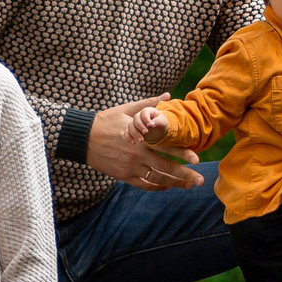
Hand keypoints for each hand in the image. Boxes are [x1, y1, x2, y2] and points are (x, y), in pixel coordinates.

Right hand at [87, 99, 201, 190]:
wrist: (82, 138)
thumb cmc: (105, 121)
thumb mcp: (126, 110)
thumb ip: (148, 105)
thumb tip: (168, 95)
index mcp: (141, 138)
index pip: (166, 147)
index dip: (183, 154)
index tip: (197, 159)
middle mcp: (137, 155)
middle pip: (166, 169)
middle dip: (185, 176)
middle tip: (200, 180)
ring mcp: (130, 168)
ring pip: (157, 179)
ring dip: (174, 184)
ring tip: (188, 186)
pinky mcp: (123, 176)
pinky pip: (144, 185)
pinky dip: (157, 187)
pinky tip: (167, 186)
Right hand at [131, 104, 167, 142]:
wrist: (158, 132)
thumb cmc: (161, 124)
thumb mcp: (163, 122)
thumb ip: (158, 121)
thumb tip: (151, 124)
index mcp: (147, 111)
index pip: (144, 112)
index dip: (146, 119)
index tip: (150, 126)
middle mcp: (139, 116)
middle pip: (136, 118)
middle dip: (140, 126)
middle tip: (146, 132)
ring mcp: (134, 123)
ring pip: (130, 126)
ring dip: (135, 133)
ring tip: (141, 140)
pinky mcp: (132, 130)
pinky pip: (126, 133)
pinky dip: (129, 137)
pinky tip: (133, 142)